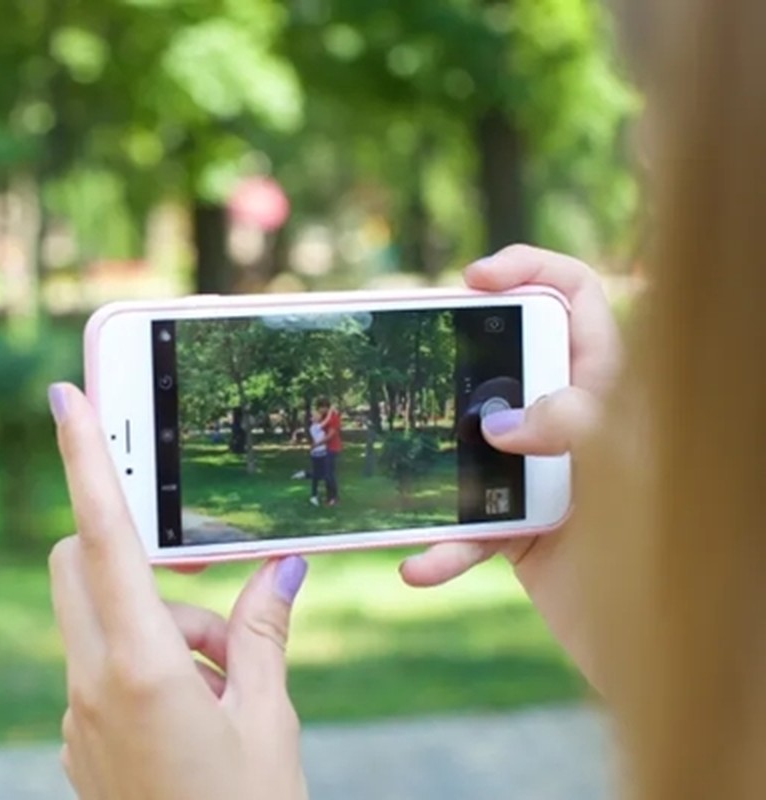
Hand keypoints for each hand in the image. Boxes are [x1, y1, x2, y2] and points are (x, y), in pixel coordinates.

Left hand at [47, 383, 309, 799]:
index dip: (84, 459)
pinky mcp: (80, 742)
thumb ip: (261, 634)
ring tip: (229, 690)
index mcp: (135, 671)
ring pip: (100, 623)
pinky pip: (103, 671)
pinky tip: (203, 719)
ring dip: (161, 628)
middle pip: (81, 569)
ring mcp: (75, 719)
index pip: (101, 537)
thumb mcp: (267, 723)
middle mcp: (88, 687)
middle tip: (210, 608)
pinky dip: (149, 667)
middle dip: (134, 556)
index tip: (63, 395)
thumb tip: (283, 567)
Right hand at [400, 245, 620, 683]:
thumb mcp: (628, 465)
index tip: (473, 281)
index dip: (529, 271)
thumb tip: (498, 426)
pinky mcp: (519, 528)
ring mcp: (542, 473)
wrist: (663, 648)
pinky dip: (441, 550)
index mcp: (611, 385)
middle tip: (420, 372)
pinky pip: (465, 528)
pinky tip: (419, 567)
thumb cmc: (669, 545)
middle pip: (504, 363)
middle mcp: (573, 421)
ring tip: (396, 476)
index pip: (577, 297)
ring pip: (469, 446)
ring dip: (432, 467)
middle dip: (459, 366)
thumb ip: (573, 422)